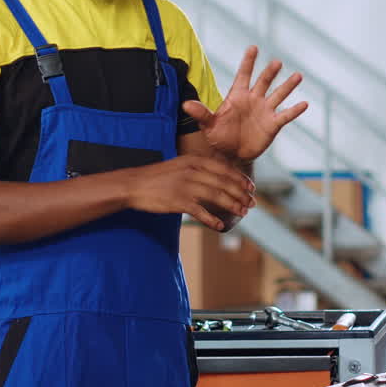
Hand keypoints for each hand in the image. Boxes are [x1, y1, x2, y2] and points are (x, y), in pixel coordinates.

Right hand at [125, 156, 255, 231]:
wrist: (134, 184)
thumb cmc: (158, 177)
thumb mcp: (179, 164)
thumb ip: (198, 168)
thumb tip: (218, 177)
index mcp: (194, 160)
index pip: (224, 169)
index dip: (240, 179)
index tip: (251, 188)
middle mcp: (193, 170)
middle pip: (224, 182)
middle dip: (241, 194)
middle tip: (251, 203)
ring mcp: (186, 186)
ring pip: (217, 196)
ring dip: (232, 205)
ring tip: (242, 213)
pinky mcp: (179, 201)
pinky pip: (201, 212)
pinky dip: (212, 219)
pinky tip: (220, 226)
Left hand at [184, 46, 307, 161]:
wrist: (231, 155)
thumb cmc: (218, 137)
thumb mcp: (209, 125)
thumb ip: (201, 113)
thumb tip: (185, 104)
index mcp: (237, 96)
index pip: (243, 75)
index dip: (248, 62)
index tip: (253, 47)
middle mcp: (253, 99)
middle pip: (263, 82)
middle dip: (270, 72)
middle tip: (277, 62)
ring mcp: (265, 111)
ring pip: (278, 95)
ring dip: (288, 86)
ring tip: (298, 76)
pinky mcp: (273, 124)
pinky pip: (285, 115)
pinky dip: (295, 110)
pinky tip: (304, 104)